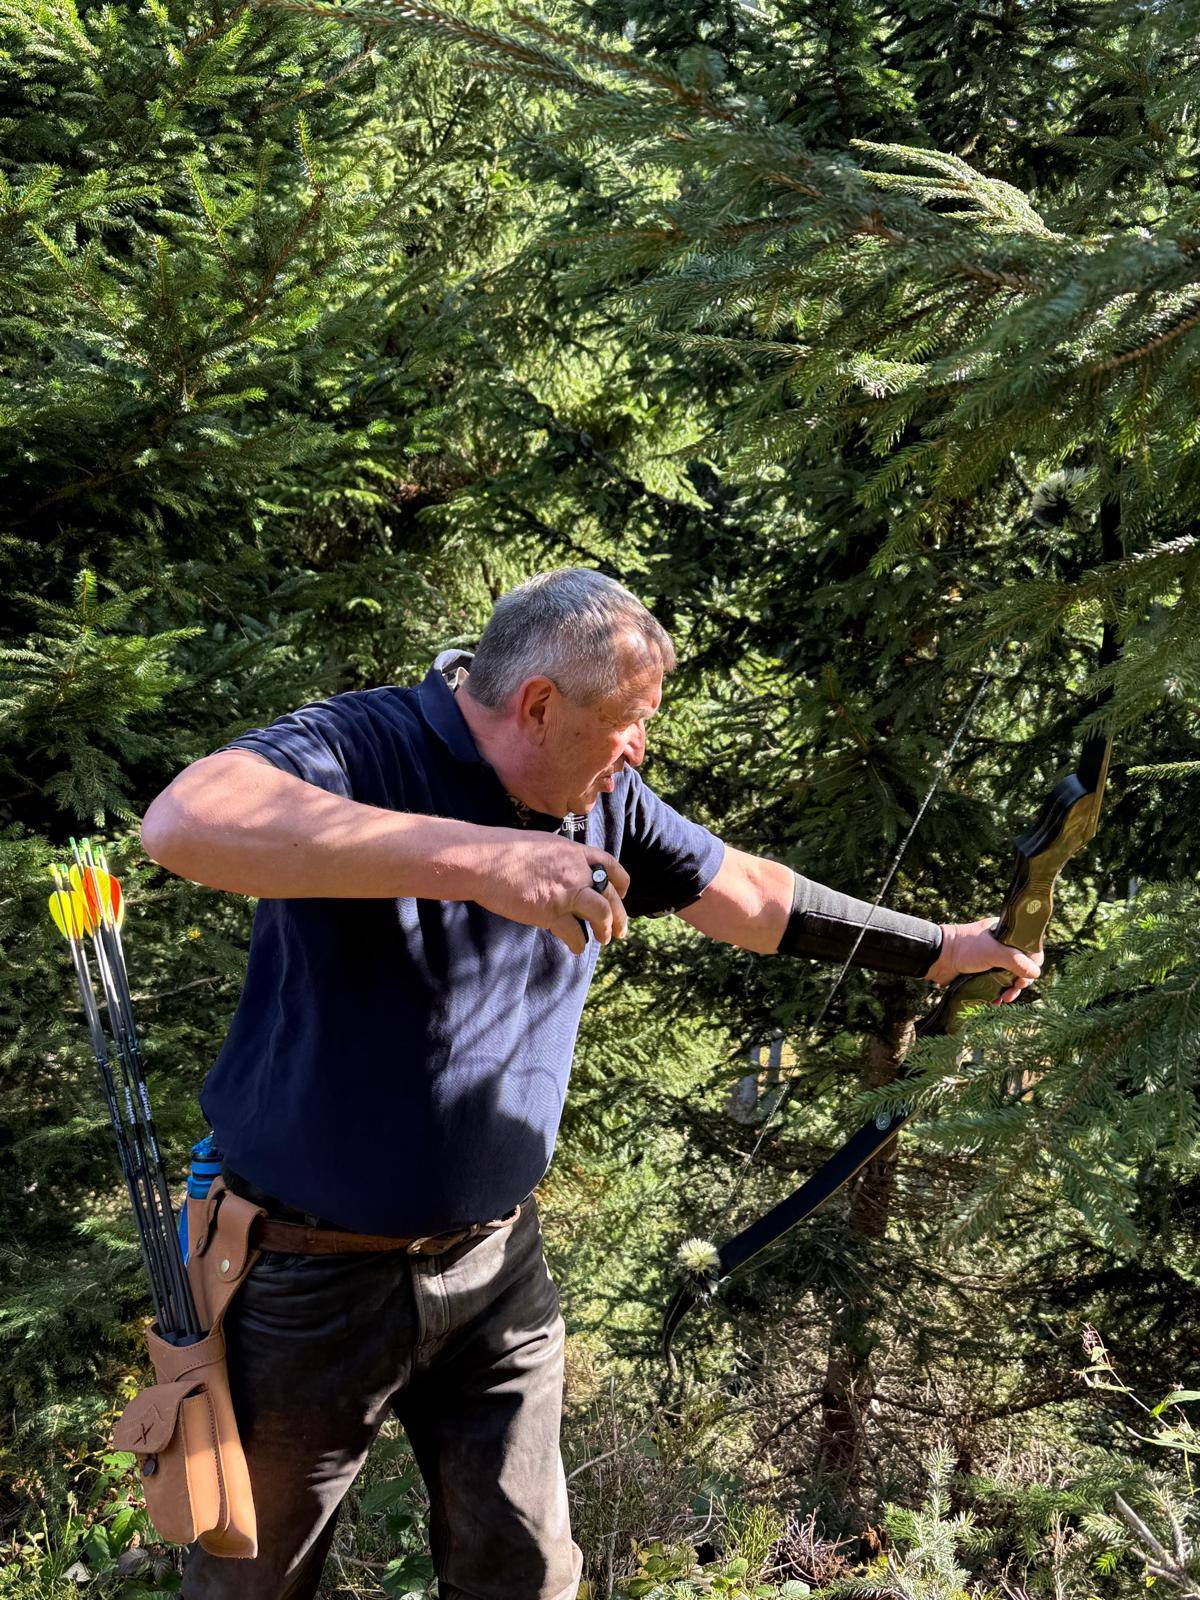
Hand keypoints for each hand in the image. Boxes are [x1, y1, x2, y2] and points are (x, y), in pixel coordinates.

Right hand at [469, 831, 629, 954]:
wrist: (484, 861)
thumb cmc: (503, 851)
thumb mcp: (541, 844)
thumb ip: (559, 858)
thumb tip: (564, 872)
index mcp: (573, 852)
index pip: (610, 865)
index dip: (620, 882)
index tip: (622, 893)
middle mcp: (576, 871)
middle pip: (610, 894)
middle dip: (619, 915)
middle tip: (622, 930)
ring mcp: (566, 892)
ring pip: (601, 914)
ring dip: (606, 929)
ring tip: (604, 939)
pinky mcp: (551, 912)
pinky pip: (575, 932)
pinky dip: (578, 943)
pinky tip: (576, 948)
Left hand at [924, 917, 1042, 1002]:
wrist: (938, 958)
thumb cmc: (965, 949)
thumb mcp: (994, 952)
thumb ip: (1016, 962)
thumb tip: (1035, 974)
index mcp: (1006, 934)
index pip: (1029, 949)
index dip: (1032, 963)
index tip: (1027, 975)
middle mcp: (1001, 946)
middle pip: (1022, 966)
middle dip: (1020, 981)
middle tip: (1015, 989)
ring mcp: (992, 960)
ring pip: (1010, 978)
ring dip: (1010, 990)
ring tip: (1005, 999)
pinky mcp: (983, 973)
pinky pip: (997, 985)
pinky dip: (998, 993)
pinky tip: (996, 1001)